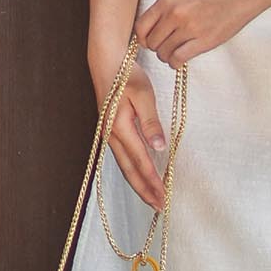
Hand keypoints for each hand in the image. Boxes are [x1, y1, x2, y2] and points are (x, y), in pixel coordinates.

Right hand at [89, 43, 170, 211]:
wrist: (106, 63)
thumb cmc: (126, 75)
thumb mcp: (143, 95)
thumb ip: (151, 122)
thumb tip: (159, 147)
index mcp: (120, 128)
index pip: (141, 162)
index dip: (153, 181)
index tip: (164, 197)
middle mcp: (111, 135)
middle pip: (129, 170)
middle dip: (144, 190)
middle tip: (159, 207)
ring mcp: (108, 134)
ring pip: (124, 165)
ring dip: (138, 183)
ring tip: (151, 197)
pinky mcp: (110, 130)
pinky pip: (122, 157)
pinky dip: (132, 171)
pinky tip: (139, 175)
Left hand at [135, 0, 264, 69]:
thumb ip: (166, 9)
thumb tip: (150, 30)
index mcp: (167, 0)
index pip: (141, 27)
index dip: (143, 38)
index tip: (149, 41)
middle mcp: (175, 14)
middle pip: (152, 43)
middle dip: (157, 48)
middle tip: (167, 46)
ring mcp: (190, 28)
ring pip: (163, 53)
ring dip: (167, 56)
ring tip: (175, 52)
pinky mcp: (204, 41)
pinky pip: (178, 59)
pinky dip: (175, 63)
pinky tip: (180, 60)